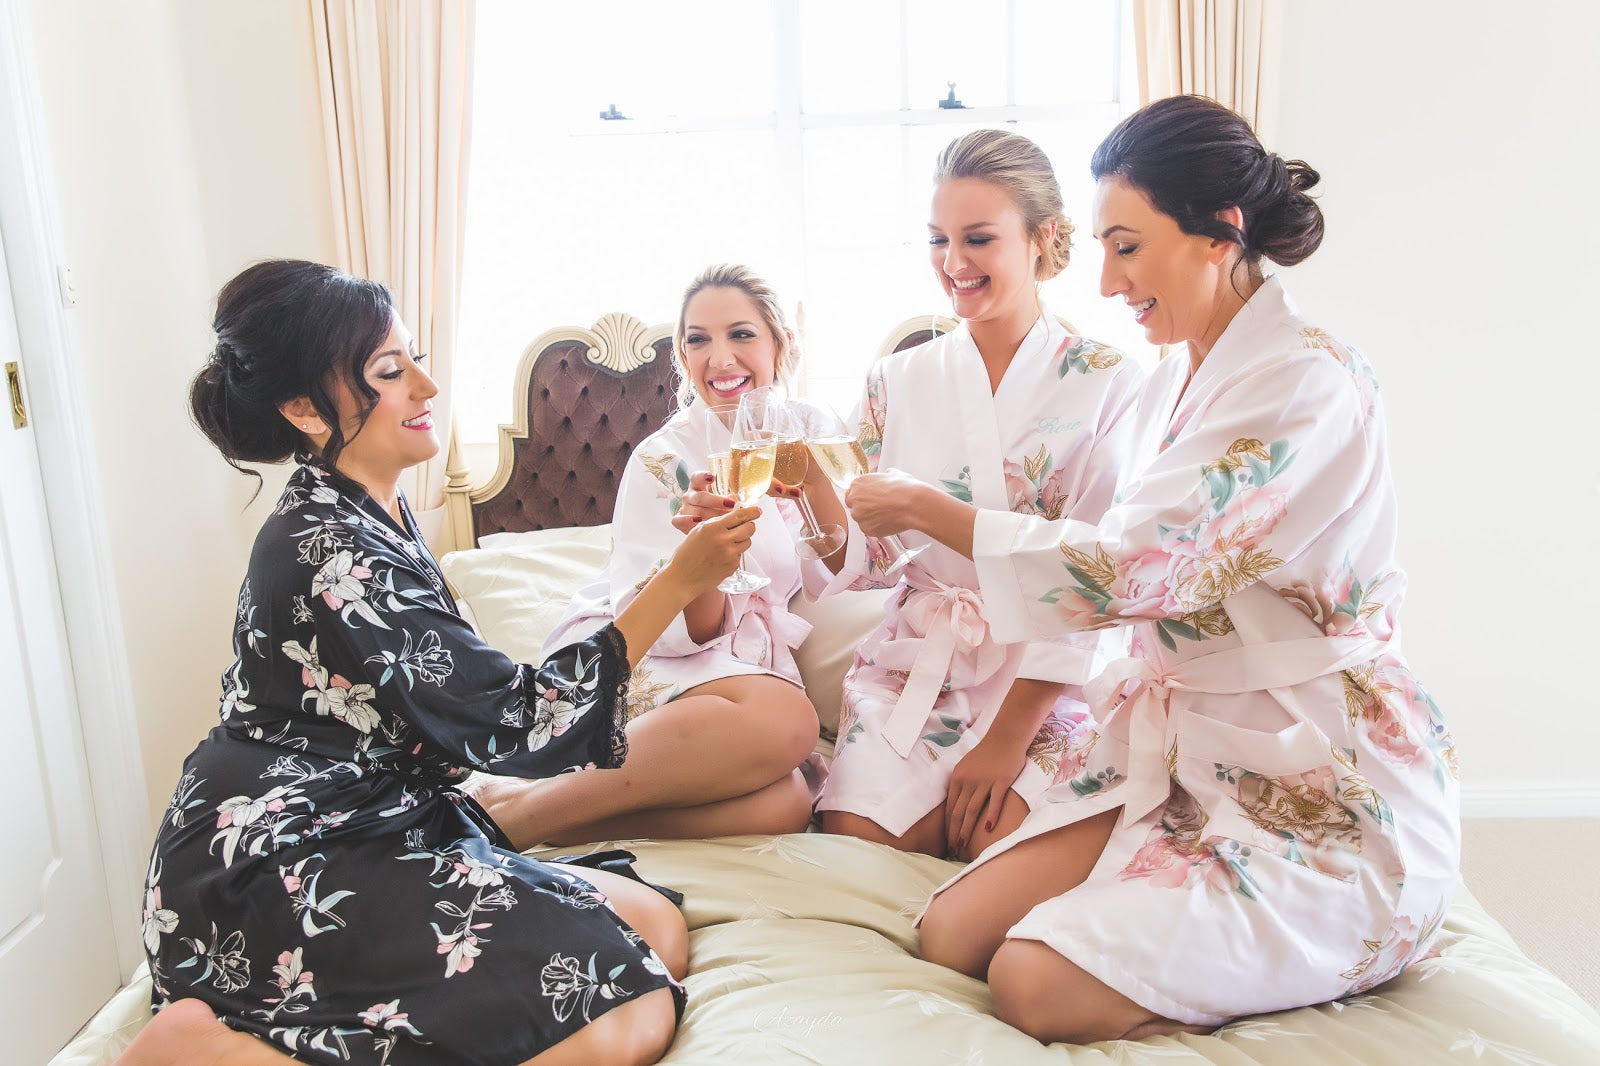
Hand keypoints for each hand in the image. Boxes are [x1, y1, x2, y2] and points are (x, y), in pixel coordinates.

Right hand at [665, 505, 759, 592]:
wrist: (682, 578)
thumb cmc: (687, 553)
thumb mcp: (699, 530)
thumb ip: (717, 522)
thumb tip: (735, 514)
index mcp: (713, 527)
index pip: (740, 516)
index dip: (752, 512)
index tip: (758, 511)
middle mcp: (723, 540)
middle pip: (750, 528)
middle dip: (748, 526)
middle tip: (743, 527)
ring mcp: (729, 555)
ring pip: (748, 542)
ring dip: (742, 540)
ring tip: (727, 544)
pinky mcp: (732, 567)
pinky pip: (740, 555)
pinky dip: (734, 554)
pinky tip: (721, 557)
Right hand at [669, 471, 736, 533]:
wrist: (705, 527)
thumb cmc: (717, 509)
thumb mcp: (723, 500)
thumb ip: (729, 499)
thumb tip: (741, 502)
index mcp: (698, 486)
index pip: (697, 477)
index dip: (703, 476)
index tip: (712, 477)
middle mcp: (690, 496)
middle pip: (700, 497)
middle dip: (716, 501)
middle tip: (730, 504)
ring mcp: (684, 507)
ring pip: (694, 509)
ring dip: (710, 514)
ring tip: (723, 519)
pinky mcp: (678, 519)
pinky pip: (678, 520)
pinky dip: (687, 520)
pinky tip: (698, 521)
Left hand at [844, 470, 924, 536]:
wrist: (913, 504)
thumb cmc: (905, 489)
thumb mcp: (894, 474)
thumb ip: (885, 475)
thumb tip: (889, 474)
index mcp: (857, 483)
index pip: (851, 494)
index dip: (862, 498)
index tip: (870, 500)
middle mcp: (854, 499)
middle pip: (855, 507)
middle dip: (865, 509)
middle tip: (880, 508)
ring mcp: (858, 515)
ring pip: (862, 519)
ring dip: (871, 518)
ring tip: (887, 514)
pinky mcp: (866, 529)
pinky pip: (869, 529)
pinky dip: (876, 527)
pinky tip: (888, 521)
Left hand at [945, 734, 1026, 854]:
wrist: (1005, 737)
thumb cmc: (986, 754)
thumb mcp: (966, 766)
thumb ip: (961, 784)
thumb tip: (956, 805)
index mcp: (958, 777)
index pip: (950, 807)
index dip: (948, 825)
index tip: (947, 840)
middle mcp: (968, 780)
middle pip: (959, 811)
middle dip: (954, 832)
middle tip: (953, 850)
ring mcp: (985, 781)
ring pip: (973, 809)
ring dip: (967, 829)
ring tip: (963, 845)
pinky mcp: (1002, 781)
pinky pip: (995, 801)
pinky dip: (991, 815)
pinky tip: (988, 829)